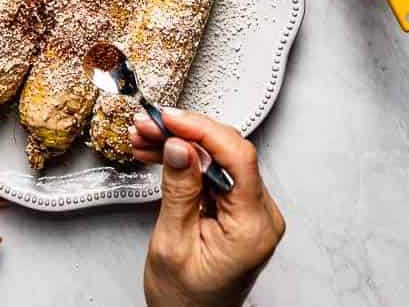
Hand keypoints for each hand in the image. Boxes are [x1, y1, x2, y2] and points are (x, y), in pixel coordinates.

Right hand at [133, 108, 284, 306]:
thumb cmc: (184, 303)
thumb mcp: (172, 245)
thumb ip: (180, 191)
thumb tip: (181, 146)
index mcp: (252, 227)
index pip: (238, 158)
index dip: (204, 130)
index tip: (172, 120)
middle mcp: (262, 217)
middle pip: (228, 155)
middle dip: (185, 135)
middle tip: (150, 127)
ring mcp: (254, 213)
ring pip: (220, 161)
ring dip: (182, 147)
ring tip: (146, 139)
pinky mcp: (242, 212)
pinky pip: (218, 175)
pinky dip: (190, 164)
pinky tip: (162, 155)